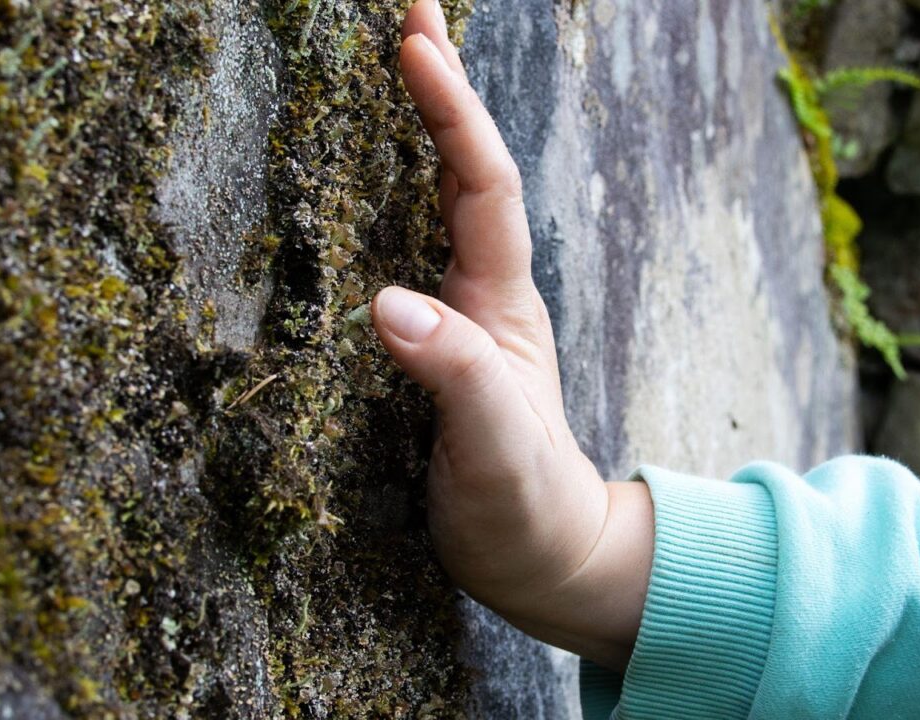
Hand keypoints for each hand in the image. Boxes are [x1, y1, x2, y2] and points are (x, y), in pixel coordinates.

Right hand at [369, 0, 653, 671]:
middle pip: (467, 171)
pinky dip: (398, 195)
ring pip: (446, 203)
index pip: (478, 186)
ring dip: (426, 131)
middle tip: (411, 13)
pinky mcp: (441, 349)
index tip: (416, 41)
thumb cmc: (526, 506)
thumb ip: (454, 377)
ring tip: (397, 65)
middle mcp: (487, 297)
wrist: (550, 556)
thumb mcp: (494, 448)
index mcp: (501, 305)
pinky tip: (369, 183)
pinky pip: (418, 248)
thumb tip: (387, 305)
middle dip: (445, 90)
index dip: (453, 113)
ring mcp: (466, 319)